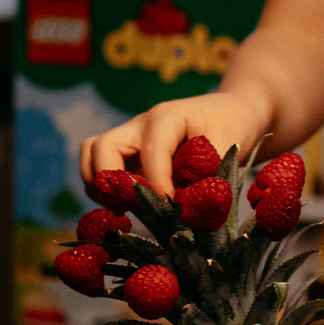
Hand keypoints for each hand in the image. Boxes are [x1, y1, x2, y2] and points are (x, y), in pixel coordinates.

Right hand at [77, 85, 275, 204]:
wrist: (231, 112)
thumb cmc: (232, 125)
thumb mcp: (230, 146)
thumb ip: (209, 177)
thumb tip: (187, 213)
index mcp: (166, 117)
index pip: (150, 152)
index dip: (157, 185)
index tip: (172, 208)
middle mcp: (139, 125)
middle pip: (101, 147)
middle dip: (111, 182)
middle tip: (134, 207)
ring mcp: (130, 139)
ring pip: (91, 154)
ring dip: (100, 185)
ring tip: (123, 208)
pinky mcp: (128, 154)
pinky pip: (99, 167)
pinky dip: (104, 190)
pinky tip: (127, 209)